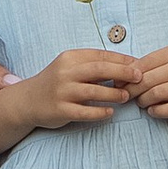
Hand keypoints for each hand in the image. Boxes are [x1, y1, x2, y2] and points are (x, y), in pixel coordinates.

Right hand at [25, 47, 141, 130]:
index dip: (121, 59)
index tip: (138, 64)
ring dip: (114, 93)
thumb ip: (92, 65)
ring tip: (126, 96)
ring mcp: (62, 91)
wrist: (28, 100)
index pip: (100, 55)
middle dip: (123, 72)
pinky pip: (85, 111)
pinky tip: (110, 112)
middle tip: (139, 77)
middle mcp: (65, 72)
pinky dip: (100, 112)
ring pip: (94, 91)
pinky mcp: (61, 110)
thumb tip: (125, 66)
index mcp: (70, 57)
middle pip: (99, 69)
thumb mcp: (70, 67)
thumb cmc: (56, 82)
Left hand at [131, 45, 167, 121]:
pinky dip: (156, 111)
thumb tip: (125, 75)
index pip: (144, 63)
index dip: (128, 75)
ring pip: (156, 94)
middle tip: (127, 95)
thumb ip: (153, 64)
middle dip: (133, 90)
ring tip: (141, 102)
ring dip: (143, 101)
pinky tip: (153, 111)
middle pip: (147, 80)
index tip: (120, 82)